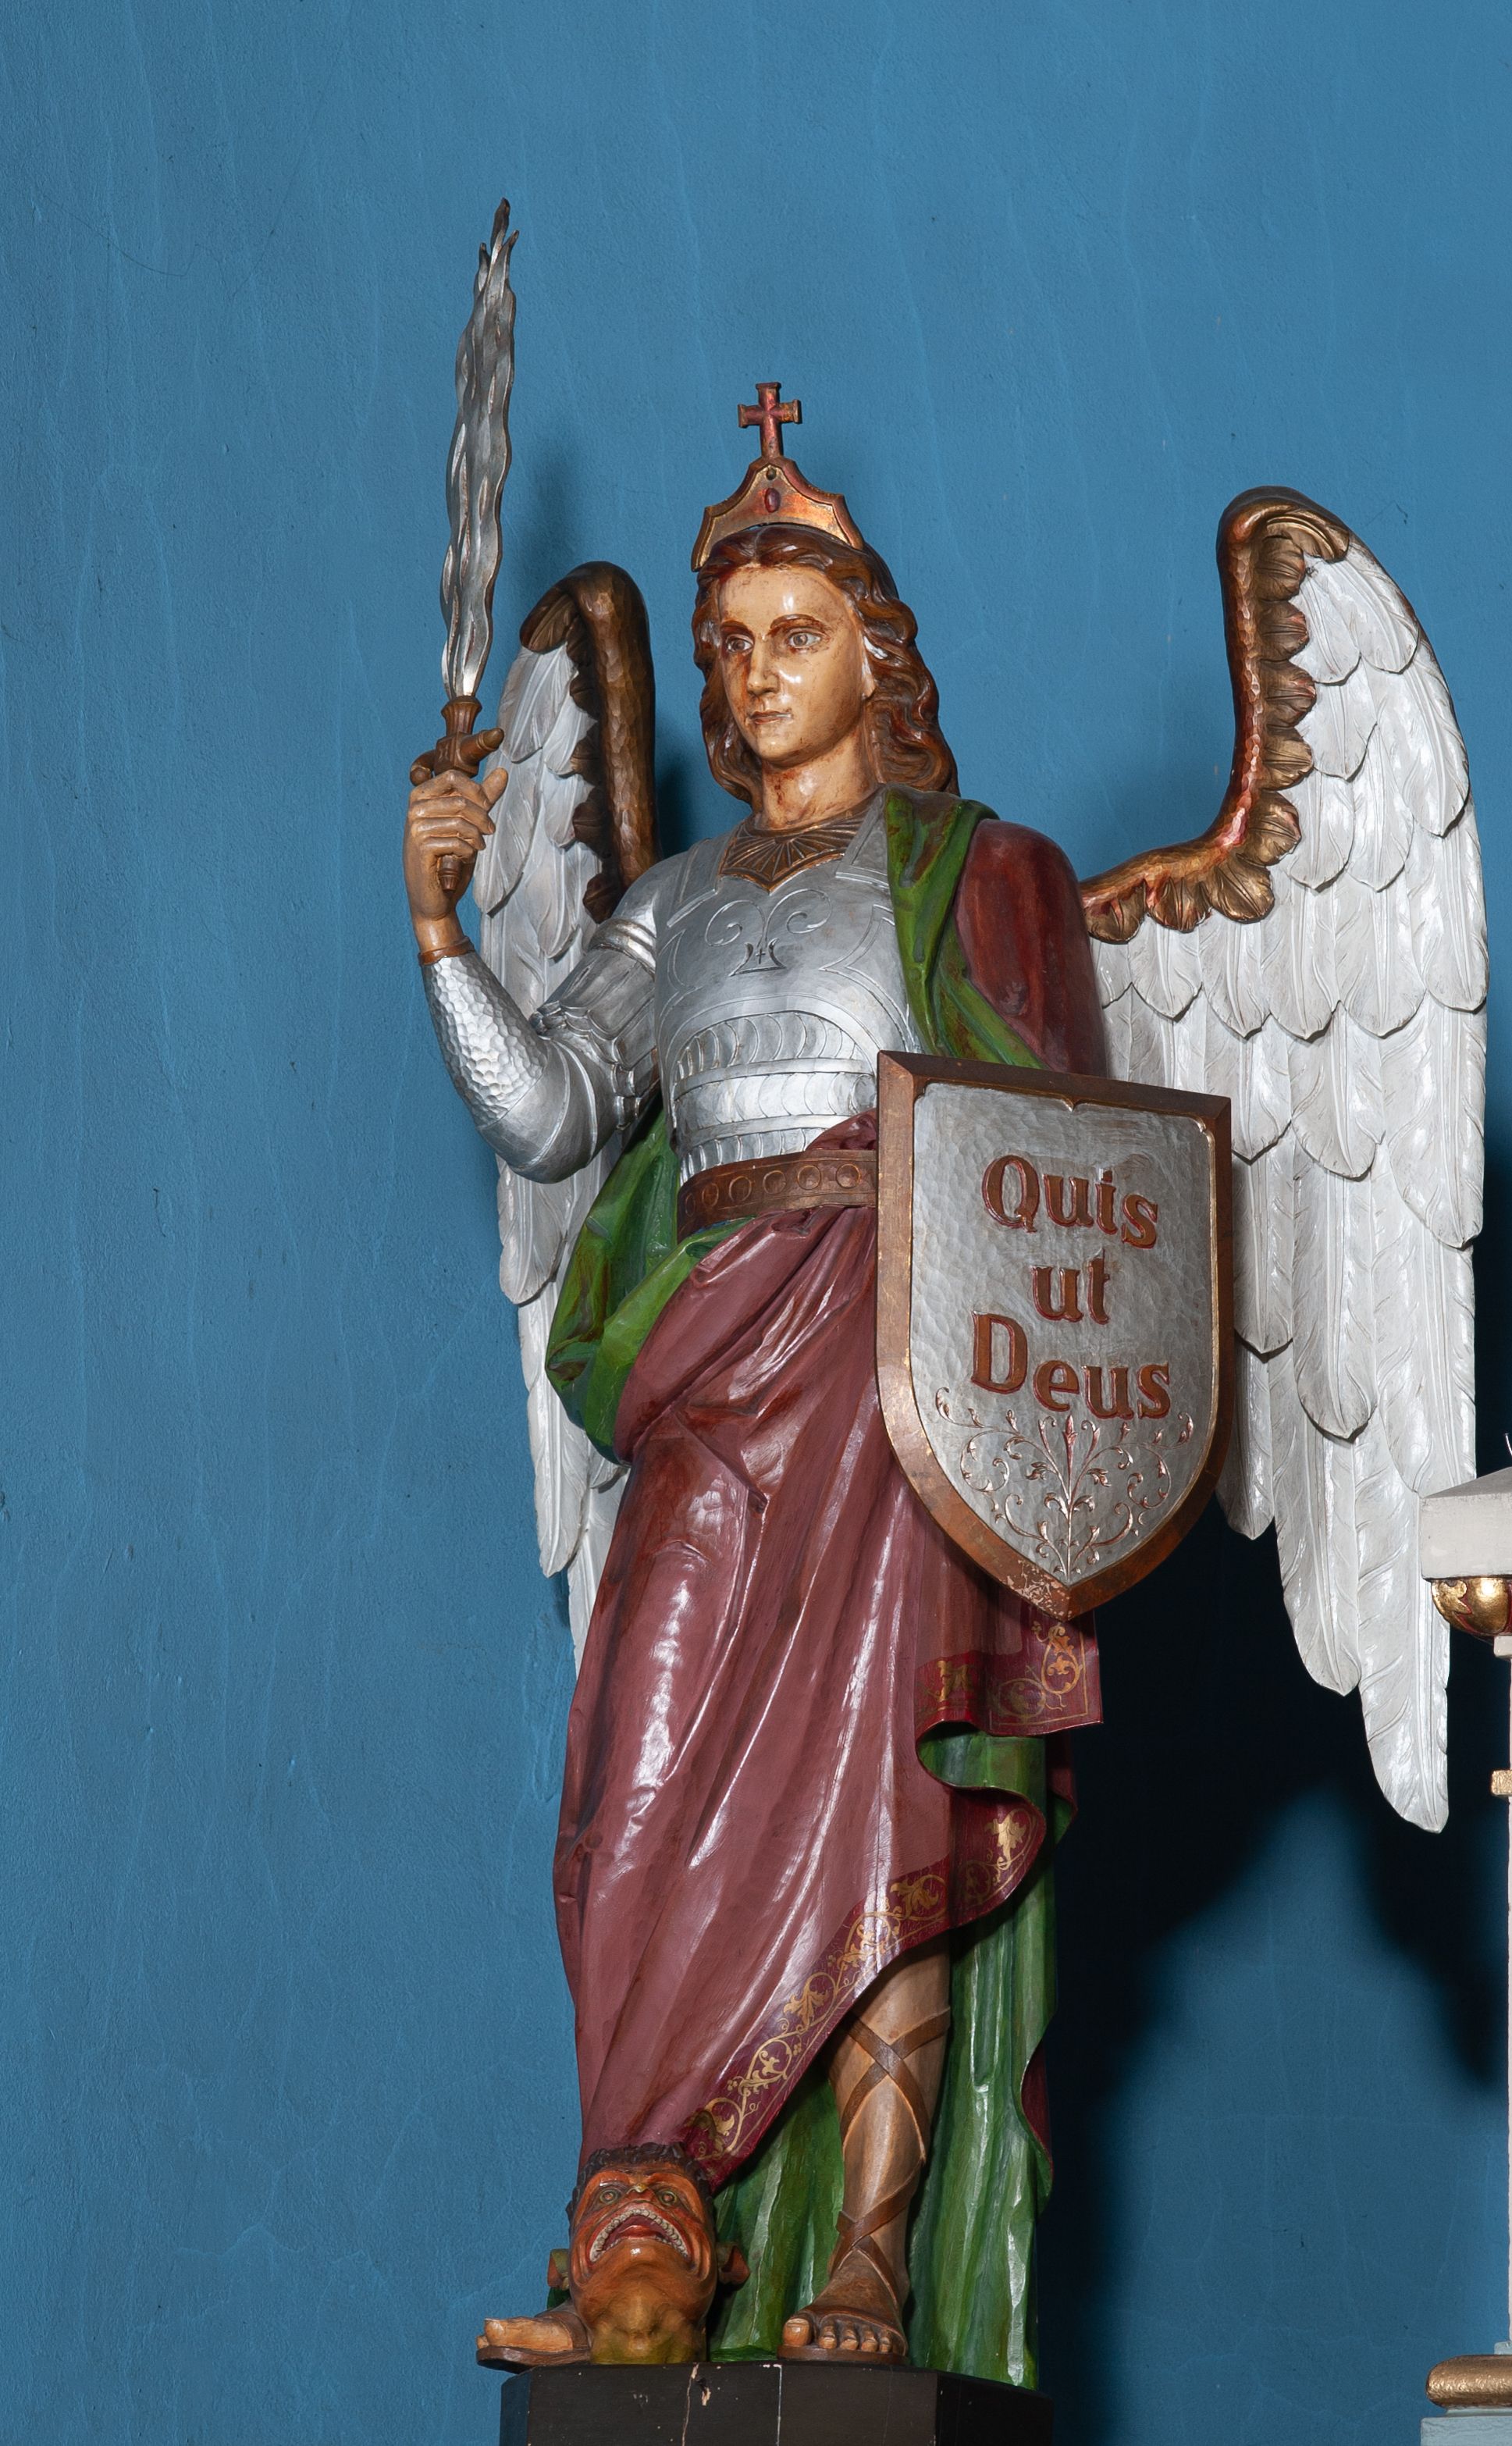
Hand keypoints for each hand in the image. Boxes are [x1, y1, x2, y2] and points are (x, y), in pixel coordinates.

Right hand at [403, 764, 507, 945]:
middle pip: (461, 801)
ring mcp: (415, 828)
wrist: (435, 897)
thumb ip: (483, 799)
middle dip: (483, 818)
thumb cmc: (450, 858)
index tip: (487, 806)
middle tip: (490, 831)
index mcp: (421, 796)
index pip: (452, 775)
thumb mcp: (469, 824)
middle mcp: (414, 808)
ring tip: (479, 846)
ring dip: (477, 837)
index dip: (476, 790)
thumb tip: (503, 772)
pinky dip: (468, 851)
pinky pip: (456, 842)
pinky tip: (466, 858)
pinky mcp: (420, 847)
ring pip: (460, 822)